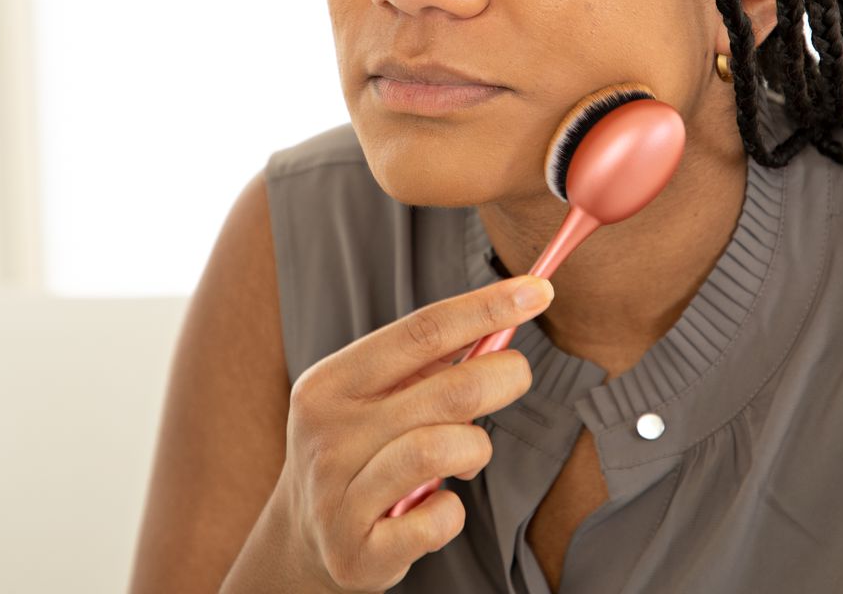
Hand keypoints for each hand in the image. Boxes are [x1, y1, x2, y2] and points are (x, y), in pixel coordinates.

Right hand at [271, 274, 553, 591]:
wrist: (303, 540)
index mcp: (330, 383)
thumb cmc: (358, 452)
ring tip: (467, 457)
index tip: (538, 290)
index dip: (487, 309)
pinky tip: (438, 505)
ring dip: (476, 450)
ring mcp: (338, 496)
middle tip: (517, 377)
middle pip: (448, 390)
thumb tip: (500, 322)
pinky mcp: (358, 553)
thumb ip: (424, 365)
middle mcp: (328, 435)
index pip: (421, 331)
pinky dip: (453, 511)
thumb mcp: (372, 398)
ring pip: (442, 449)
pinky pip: (438, 520)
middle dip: (504, 377)